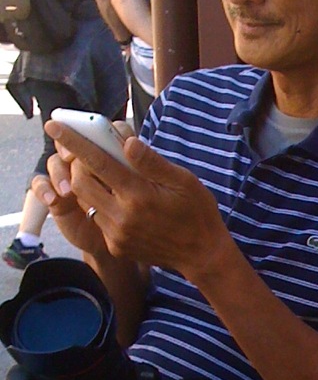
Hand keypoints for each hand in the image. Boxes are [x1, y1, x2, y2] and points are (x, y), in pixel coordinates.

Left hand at [39, 118, 229, 279]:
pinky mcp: (116, 246)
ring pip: (86, 201)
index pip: (97, 162)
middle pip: (80, 182)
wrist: (202, 255)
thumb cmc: (197, 211)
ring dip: (91, 185)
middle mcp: (123, 216)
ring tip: (110, 179)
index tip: (53, 124)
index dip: (73, 141)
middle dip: (79, 164)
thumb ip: (152, 162)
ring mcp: (117, 234)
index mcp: (140, 195)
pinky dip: (104, 205)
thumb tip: (126, 141)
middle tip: (92, 155)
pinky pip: (99, 219)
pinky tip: (125, 205)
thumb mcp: (184, 181)